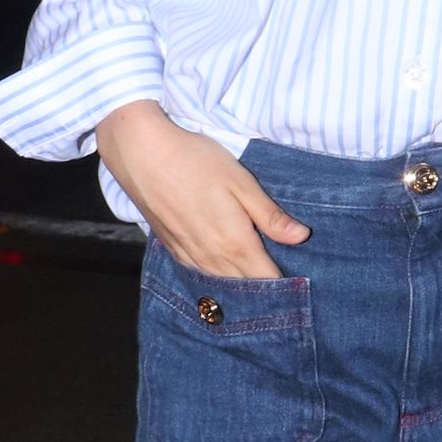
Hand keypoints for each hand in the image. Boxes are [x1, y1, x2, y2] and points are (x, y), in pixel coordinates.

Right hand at [97, 101, 309, 278]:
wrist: (141, 154)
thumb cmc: (195, 161)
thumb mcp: (241, 182)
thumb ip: (270, 216)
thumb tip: (301, 237)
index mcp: (236, 243)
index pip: (267, 279)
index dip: (285, 286)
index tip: (300, 283)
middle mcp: (212, 258)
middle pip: (246, 285)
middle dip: (265, 287)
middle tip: (284, 282)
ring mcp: (189, 256)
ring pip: (222, 282)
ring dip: (240, 283)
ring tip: (257, 279)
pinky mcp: (172, 248)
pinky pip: (201, 272)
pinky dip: (217, 275)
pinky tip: (224, 267)